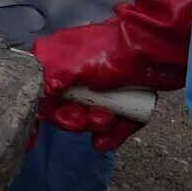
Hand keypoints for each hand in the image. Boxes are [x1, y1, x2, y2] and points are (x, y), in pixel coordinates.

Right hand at [33, 0, 191, 147]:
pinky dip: (111, 134)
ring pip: (91, 119)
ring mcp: (101, 87)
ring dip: (97, 126)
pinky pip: (114, 125)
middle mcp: (76, 74)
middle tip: (88, 117)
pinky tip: (108, 139)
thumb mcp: (66, 67)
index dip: (46, 112)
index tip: (46, 127)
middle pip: (66, 110)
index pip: (42, 95)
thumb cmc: (109, 52)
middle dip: (77, 119)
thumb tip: (36, 110)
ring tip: (110, 118)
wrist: (155, 51)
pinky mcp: (124, 99)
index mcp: (56, 61)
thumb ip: (43, 88)